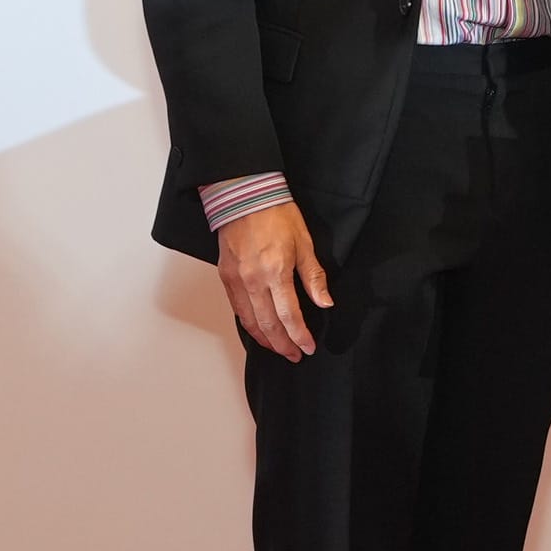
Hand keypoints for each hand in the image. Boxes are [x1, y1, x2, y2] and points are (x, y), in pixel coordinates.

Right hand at [215, 196, 329, 362]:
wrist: (244, 195)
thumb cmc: (276, 214)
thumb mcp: (304, 243)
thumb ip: (313, 277)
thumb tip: (324, 303)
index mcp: (276, 271)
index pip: (289, 316)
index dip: (299, 336)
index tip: (308, 347)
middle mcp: (253, 280)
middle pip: (268, 325)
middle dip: (283, 345)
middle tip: (295, 355)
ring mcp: (236, 280)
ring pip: (249, 321)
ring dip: (265, 340)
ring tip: (279, 349)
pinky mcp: (225, 277)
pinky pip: (237, 309)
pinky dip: (249, 324)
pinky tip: (259, 331)